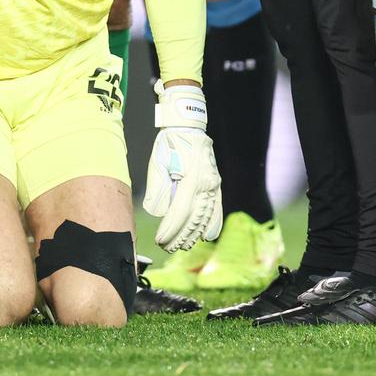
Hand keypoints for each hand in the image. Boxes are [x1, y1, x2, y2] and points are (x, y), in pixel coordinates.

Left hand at [142, 81, 222, 251]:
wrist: (188, 127)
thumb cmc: (170, 144)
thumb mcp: (158, 163)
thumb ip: (158, 188)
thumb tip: (159, 213)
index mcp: (191, 178)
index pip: (180, 213)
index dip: (170, 230)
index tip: (160, 241)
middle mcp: (206, 184)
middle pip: (193, 219)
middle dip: (180, 237)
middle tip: (167, 248)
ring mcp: (214, 185)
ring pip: (205, 217)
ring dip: (193, 234)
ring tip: (181, 246)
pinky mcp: (215, 185)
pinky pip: (217, 209)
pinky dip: (211, 224)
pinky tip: (205, 236)